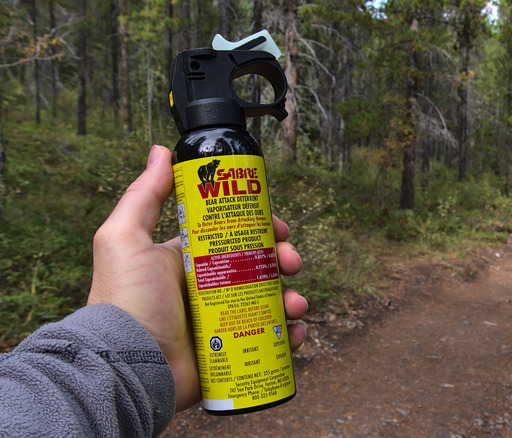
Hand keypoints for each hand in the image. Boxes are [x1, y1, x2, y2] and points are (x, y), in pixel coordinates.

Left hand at [87, 145, 306, 411]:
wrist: (128, 365)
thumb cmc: (126, 300)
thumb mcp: (126, 239)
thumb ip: (143, 195)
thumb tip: (161, 150)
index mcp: (190, 261)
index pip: (235, 237)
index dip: (262, 230)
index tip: (279, 229)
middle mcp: (209, 289)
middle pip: (260, 267)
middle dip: (283, 261)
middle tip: (291, 263)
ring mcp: (222, 321)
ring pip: (271, 302)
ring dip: (293, 298)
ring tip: (295, 304)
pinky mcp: (232, 351)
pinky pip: (272, 340)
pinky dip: (291, 335)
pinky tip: (295, 332)